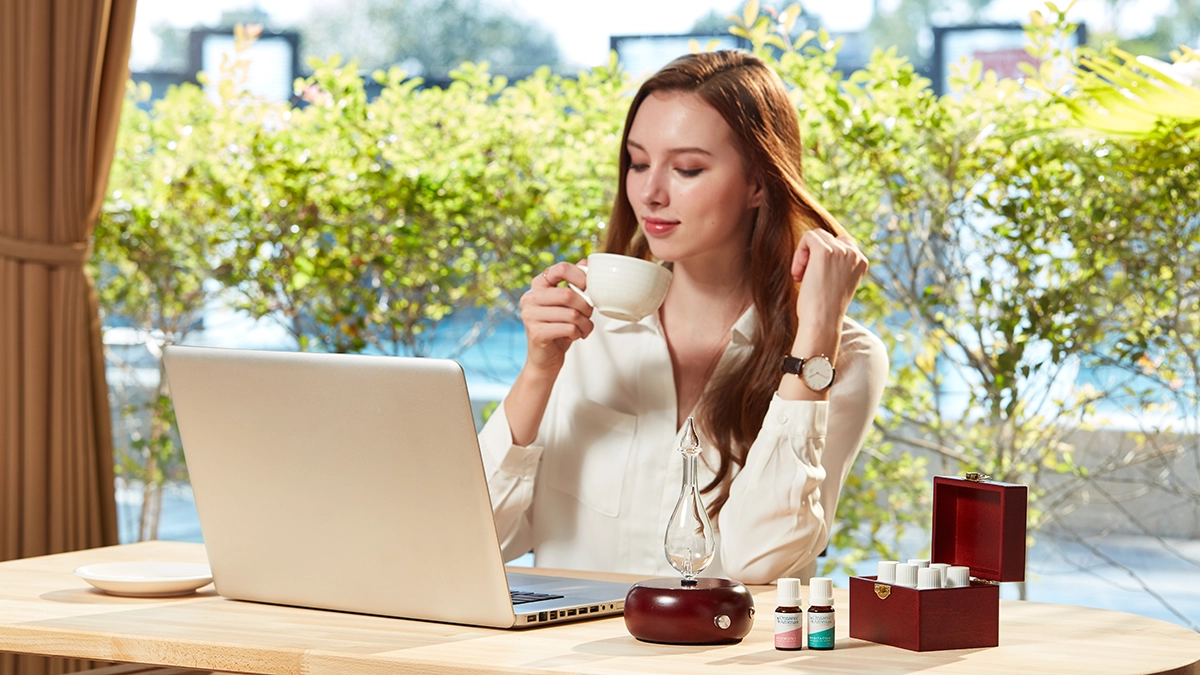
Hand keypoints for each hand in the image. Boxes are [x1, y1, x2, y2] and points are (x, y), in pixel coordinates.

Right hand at [518, 261, 593, 377]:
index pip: (560, 269)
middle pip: (568, 294)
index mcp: (537, 286)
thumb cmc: (558, 329)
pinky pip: (568, 328)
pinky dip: (578, 333)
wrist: (545, 359)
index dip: (579, 276)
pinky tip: (575, 335)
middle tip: (588, 315)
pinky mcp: (537, 333)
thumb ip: (573, 283)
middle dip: (586, 306)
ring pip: (571, 314)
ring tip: (583, 328)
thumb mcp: (567, 304)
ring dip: (585, 323)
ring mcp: (530, 316)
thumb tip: (585, 263)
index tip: (588, 287)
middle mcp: (530, 298)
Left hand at [790, 229, 868, 355]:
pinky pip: (808, 237)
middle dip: (812, 255)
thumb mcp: (836, 282)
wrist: (822, 322)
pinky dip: (799, 254)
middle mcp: (854, 254)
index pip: (841, 243)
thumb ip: (836, 264)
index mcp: (861, 262)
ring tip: (800, 276)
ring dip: (804, 255)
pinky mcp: (825, 251)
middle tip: (805, 278)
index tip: (818, 277)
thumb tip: (819, 246)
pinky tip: (798, 274)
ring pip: (816, 236)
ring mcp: (841, 251)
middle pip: (827, 238)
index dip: (825, 256)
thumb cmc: (824, 308)